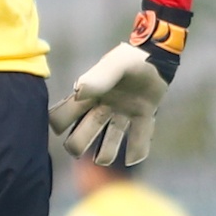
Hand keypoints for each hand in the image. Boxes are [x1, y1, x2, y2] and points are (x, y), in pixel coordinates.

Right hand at [49, 43, 171, 166]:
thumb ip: (97, 78)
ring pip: (108, 142)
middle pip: (81, 135)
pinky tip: (132, 160)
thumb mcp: (115, 65)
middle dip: (77, 145)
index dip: (57, 124)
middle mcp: (102, 109)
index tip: (59, 129)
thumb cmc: (131, 59)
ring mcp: (122, 115)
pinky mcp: (142, 118)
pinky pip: (138, 139)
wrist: (158, 56)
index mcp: (89, 97)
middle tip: (79, 152)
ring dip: (104, 155)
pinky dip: (136, 152)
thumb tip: (76, 93)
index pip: (63, 115)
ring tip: (104, 160)